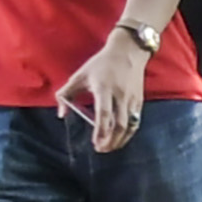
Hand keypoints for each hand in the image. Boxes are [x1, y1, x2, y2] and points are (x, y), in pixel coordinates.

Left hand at [61, 35, 151, 150]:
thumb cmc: (101, 64)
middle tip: (101, 150)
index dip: (100, 131)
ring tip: (110, 148)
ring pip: (129, 125)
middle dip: (111, 140)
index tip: (95, 143)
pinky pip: (135, 121)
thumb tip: (62, 115)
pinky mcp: (139, 101)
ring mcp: (132, 99)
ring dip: (120, 140)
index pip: (104, 114)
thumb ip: (66, 94)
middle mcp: (120, 95)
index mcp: (104, 88)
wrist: (129, 51)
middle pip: (119, 124)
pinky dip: (128, 133)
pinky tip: (120, 138)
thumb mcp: (80, 75)